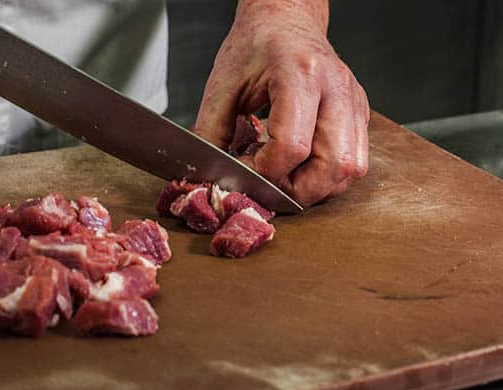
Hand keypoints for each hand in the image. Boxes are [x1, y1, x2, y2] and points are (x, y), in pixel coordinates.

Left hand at [194, 0, 369, 207]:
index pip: (292, 145)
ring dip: (316, 188)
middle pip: (333, 164)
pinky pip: (355, 162)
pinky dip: (328, 177)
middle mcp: (336, 88)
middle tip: (268, 186)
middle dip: (297, 190)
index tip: (244, 169)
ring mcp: (353, 102)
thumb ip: (211, 131)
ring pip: (350, 169)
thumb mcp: (222, 85)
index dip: (265, 171)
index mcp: (300, 73)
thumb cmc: (255, 46)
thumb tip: (208, 174)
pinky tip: (302, 168)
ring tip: (284, 177)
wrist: (285, 21)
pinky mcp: (359, 113)